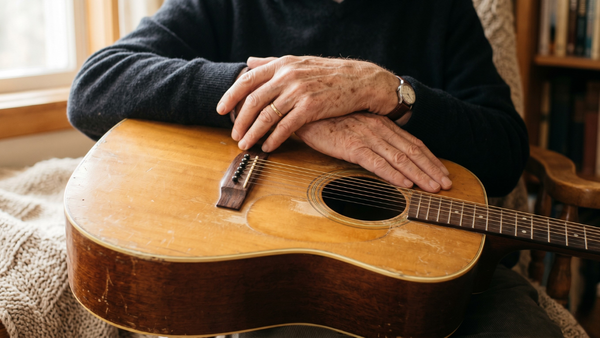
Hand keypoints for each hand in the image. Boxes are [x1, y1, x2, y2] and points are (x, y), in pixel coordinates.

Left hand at [217, 55, 398, 151]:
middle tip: (234, 134)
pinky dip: (274, 139)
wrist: (362, 81)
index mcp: (283, 65)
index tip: (220, 110)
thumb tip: (250, 62)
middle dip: (239, 120)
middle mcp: (288, 76)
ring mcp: (299, 91)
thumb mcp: (299, 63)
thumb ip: (273, 63)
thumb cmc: (330, 74)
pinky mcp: (311, 107)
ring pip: (266, 115)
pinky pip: (286, 127)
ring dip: (253, 133)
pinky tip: (268, 147)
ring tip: (246, 144)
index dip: (231, 96)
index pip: (248, 80)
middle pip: (253, 100)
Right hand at [295, 113, 451, 192]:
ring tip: (434, 189)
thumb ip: (371, 139)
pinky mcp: (350, 145)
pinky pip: (376, 162)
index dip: (430, 160)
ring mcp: (365, 136)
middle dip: (432, 170)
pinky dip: (392, 174)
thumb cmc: (327, 121)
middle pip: (412, 152)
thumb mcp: (355, 127)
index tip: (443, 173)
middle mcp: (378, 128)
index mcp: (381, 124)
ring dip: (419, 175)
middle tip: (448, 186)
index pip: (413, 143)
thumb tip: (387, 156)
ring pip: (399, 158)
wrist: (302, 111)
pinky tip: (405, 184)